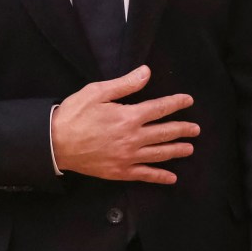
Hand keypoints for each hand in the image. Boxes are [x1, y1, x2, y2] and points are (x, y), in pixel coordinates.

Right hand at [51, 65, 198, 183]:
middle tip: (196, 129)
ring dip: (177, 150)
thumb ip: (125, 84)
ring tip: (190, 148)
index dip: (176, 103)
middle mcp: (133, 138)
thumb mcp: (97, 92)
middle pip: (165, 132)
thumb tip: (146, 73)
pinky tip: (171, 177)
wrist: (55, 143)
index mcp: (129, 116)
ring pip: (159, 154)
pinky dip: (159, 176)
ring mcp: (128, 157)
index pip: (159, 108)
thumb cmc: (75, 114)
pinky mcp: (120, 171)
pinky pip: (145, 175)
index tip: (188, 101)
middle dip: (183, 129)